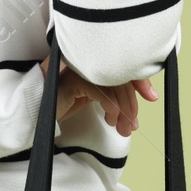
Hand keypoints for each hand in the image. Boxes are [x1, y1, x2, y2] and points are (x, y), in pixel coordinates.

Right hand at [39, 55, 159, 136]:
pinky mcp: (74, 81)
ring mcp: (80, 69)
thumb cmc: (63, 105)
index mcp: (95, 64)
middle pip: (122, 77)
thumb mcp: (94, 100)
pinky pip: (101, 91)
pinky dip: (111, 107)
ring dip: (123, 111)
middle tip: (133, 125)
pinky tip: (110, 119)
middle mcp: (89, 62)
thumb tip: (133, 109)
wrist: (38, 112)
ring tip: (122, 128)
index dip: (141, 81)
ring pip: (114, 85)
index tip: (152, 97)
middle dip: (132, 104)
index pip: (125, 67)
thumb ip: (111, 97)